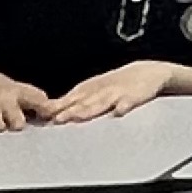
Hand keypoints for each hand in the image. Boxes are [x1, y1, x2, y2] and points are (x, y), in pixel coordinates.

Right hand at [0, 72, 53, 131]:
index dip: (45, 109)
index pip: (38, 100)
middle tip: (15, 124)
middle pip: (18, 121)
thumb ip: (35, 101)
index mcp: (19, 93)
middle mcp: (4, 99)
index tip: (47, 116)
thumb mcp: (18, 90)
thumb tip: (54, 113)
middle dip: (17, 125)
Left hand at [40, 60, 179, 123]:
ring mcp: (117, 93)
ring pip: (101, 102)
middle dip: (70, 111)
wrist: (147, 72)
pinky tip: (119, 112)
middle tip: (57, 120)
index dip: (57, 107)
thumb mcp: (93, 90)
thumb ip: (74, 101)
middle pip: (82, 103)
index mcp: (88, 90)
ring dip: (90, 110)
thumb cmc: (115, 85)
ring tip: (79, 117)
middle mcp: (100, 91)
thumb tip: (48, 113)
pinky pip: (129, 102)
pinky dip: (123, 106)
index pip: (69, 99)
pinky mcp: (135, 96)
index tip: (44, 117)